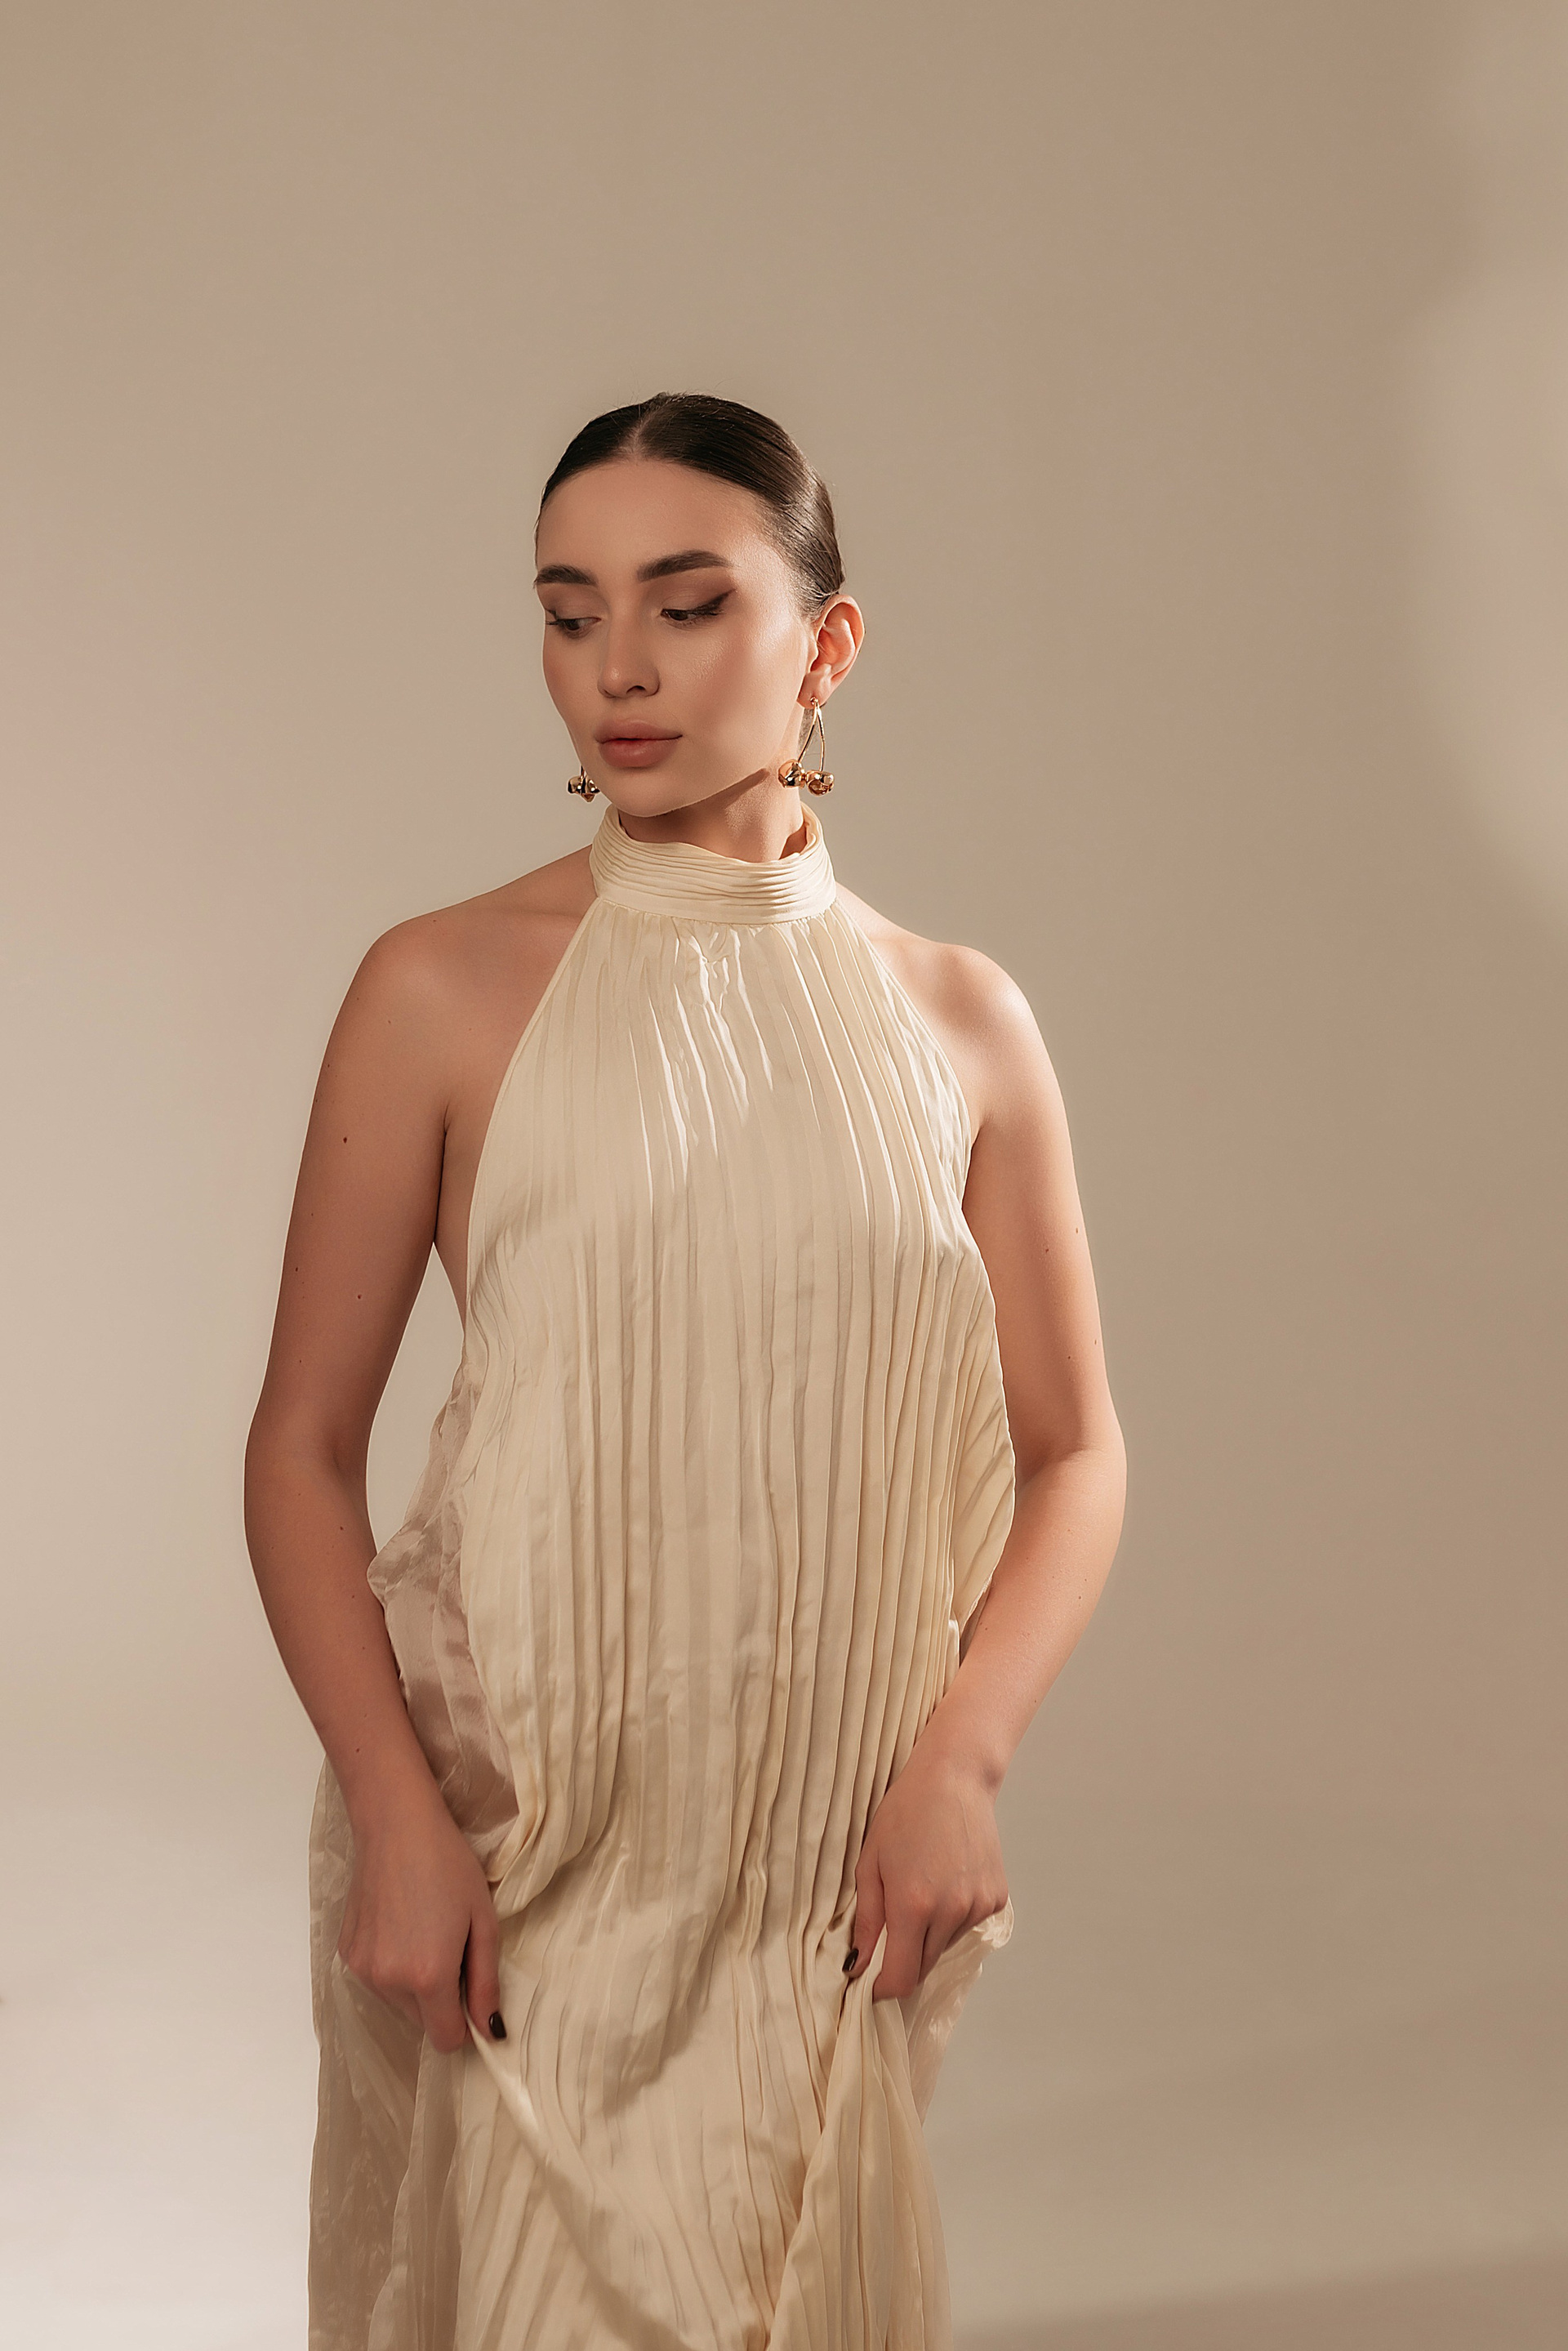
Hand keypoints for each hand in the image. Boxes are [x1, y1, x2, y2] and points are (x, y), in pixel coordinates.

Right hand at [336, 1773, 503, 2052]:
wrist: (396, 1825)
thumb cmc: (449, 1866)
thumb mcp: (483, 1921)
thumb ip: (486, 1983)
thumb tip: (491, 2030)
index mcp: (428, 1977)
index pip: (446, 2039)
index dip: (464, 2023)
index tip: (471, 1989)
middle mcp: (389, 1982)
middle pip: (422, 2023)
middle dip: (440, 2000)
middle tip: (450, 1946)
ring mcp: (362, 1969)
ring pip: (398, 2003)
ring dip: (414, 1984)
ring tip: (424, 1930)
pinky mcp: (346, 1953)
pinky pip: (377, 1980)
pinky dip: (391, 1966)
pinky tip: (399, 1924)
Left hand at [846, 1734, 1007, 1999]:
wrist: (955, 1779)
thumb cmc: (904, 1814)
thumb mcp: (870, 1863)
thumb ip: (866, 1921)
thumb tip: (857, 1967)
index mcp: (913, 1906)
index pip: (902, 1979)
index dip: (883, 1989)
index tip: (870, 1984)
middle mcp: (950, 1912)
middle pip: (924, 1967)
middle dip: (904, 1961)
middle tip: (891, 1929)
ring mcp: (978, 1906)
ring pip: (945, 1946)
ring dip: (929, 1937)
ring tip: (922, 1889)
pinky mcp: (996, 1899)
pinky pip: (967, 1926)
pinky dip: (952, 1918)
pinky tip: (946, 1882)